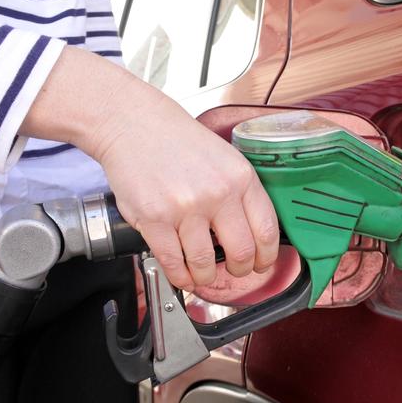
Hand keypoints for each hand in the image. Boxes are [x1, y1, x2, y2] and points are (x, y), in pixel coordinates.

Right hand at [91, 92, 279, 289]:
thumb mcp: (225, 159)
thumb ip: (241, 193)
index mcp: (240, 178)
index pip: (267, 230)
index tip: (261, 264)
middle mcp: (217, 193)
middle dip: (240, 271)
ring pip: (206, 264)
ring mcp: (185, 208)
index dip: (266, 256)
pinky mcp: (155, 219)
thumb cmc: (178, 142)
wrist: (134, 125)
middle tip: (234, 272)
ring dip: (206, 277)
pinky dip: (181, 277)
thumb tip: (253, 233)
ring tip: (203, 274)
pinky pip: (174, 263)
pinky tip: (183, 275)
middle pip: (241, 253)